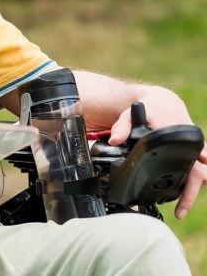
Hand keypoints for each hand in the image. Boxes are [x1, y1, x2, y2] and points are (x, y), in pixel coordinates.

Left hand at [106, 86, 205, 219]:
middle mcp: (188, 140)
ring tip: (181, 208)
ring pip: (201, 172)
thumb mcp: (130, 113)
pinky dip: (192, 183)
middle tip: (182, 208)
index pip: (187, 141)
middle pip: (198, 165)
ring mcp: (194, 149)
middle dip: (192, 187)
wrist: (164, 103)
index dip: (198, 152)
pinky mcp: (195, 154)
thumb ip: (122, 127)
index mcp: (174, 127)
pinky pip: (199, 171)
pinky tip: (182, 196)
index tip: (204, 160)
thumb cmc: (149, 109)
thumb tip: (115, 141)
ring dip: (193, 189)